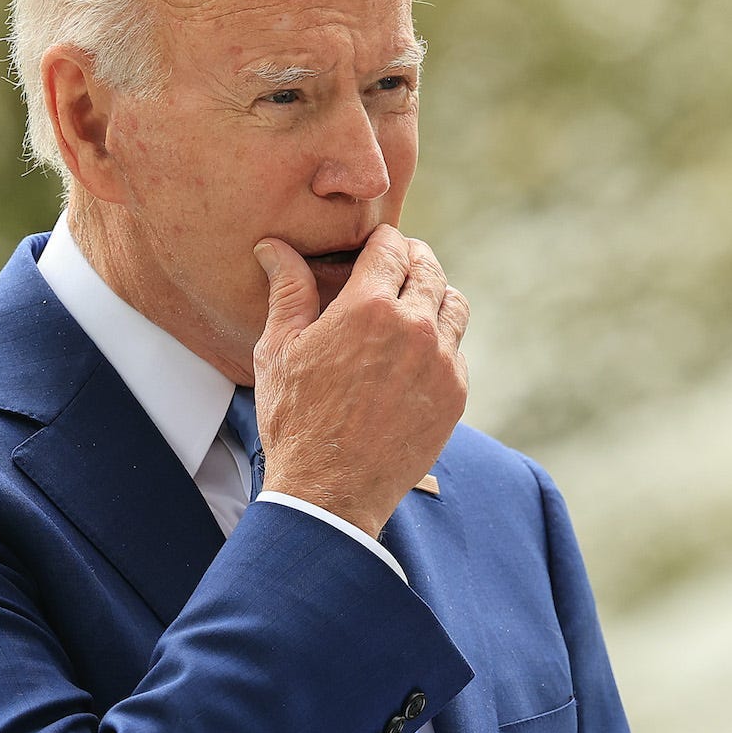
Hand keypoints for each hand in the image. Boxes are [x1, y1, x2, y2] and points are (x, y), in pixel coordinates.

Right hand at [249, 224, 468, 537]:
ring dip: (435, 295)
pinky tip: (416, 352)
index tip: (374, 246)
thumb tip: (274, 247)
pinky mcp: (455, 394)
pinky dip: (442, 340)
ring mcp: (441, 362)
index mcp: (369, 307)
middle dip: (412, 259)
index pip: (392, 246)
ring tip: (413, 305)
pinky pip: (458, 349)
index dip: (382, 240)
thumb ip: (287, 291)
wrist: (331, 492)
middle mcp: (415, 327)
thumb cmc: (295, 421)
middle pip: (429, 267)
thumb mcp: (279, 351)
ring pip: (454, 304)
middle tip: (395, 267)